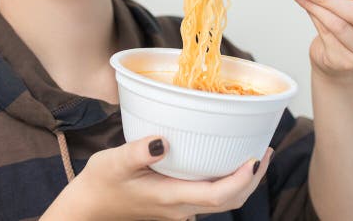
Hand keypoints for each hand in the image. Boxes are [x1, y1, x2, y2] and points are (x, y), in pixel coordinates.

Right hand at [47, 135, 273, 220]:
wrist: (86, 210)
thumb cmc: (99, 184)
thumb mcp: (113, 162)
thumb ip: (137, 152)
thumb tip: (162, 142)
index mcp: (170, 198)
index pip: (217, 196)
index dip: (242, 179)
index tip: (255, 157)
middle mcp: (180, 208)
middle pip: (228, 201)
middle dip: (252, 179)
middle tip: (265, 150)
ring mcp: (178, 209)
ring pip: (220, 201)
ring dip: (242, 181)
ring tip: (253, 154)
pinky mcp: (174, 204)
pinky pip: (208, 196)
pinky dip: (225, 181)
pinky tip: (223, 160)